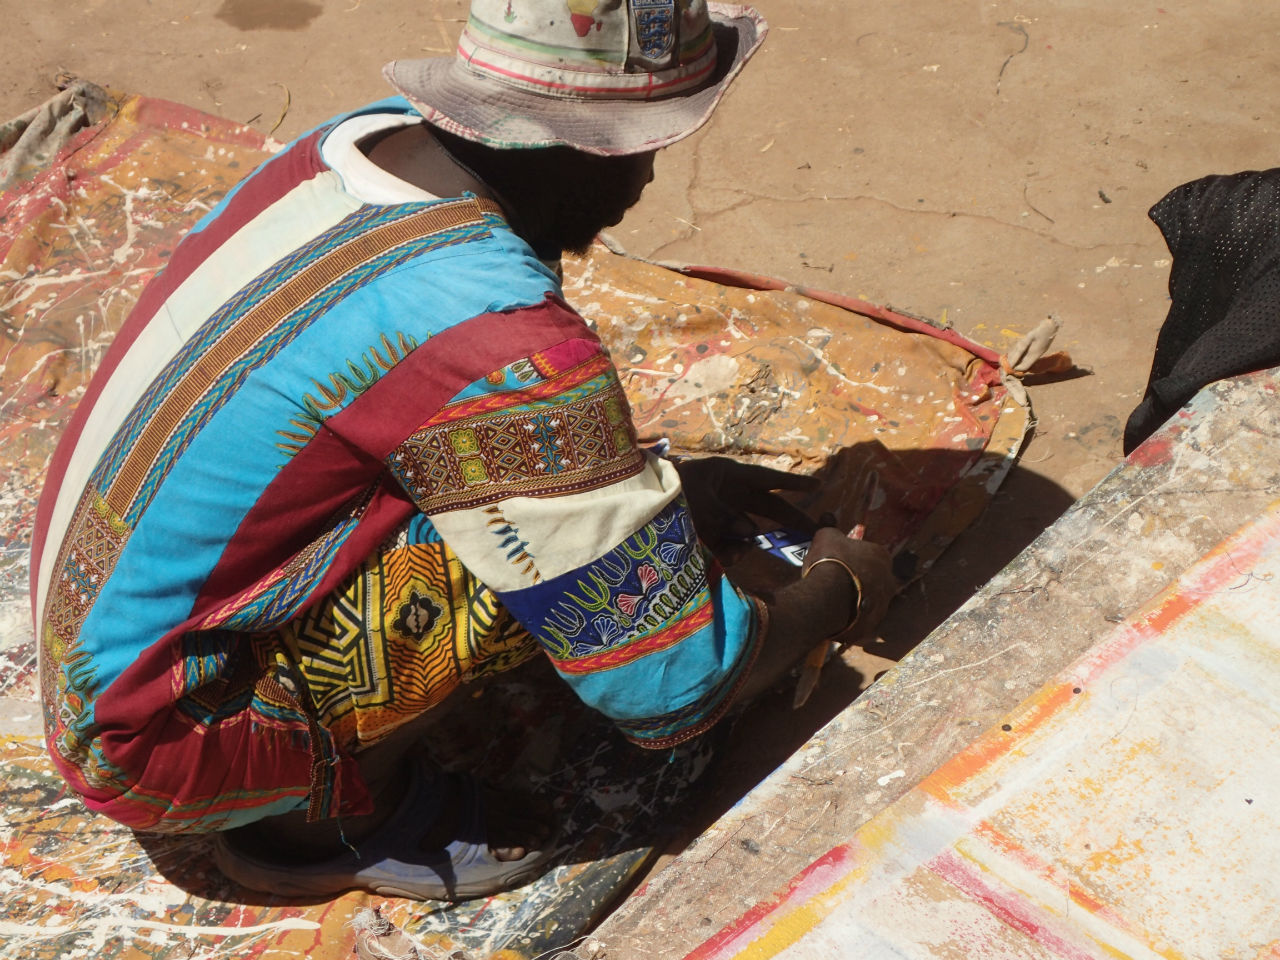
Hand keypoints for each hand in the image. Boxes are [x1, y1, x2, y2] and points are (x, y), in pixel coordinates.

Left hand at [674, 456, 818, 549]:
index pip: (766, 478)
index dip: (791, 483)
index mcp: (726, 474)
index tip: (818, 484)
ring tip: (730, 551)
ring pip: (745, 532)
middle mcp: (726, 494)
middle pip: (765, 506)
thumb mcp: (696, 499)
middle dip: (788, 519)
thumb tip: (750, 533)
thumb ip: (725, 516)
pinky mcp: (705, 535)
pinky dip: (729, 553)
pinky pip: (728, 545)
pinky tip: (722, 557)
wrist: (630, 506)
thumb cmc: (662, 493)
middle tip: (813, 531)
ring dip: (745, 543)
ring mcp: (717, 515)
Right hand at [801, 527, 895, 643]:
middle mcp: (888, 581)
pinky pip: (859, 620)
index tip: (839, 561)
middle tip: (836, 581)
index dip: (854, 557)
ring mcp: (883, 605)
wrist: (827, 597)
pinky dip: (849, 618)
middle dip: (858, 580)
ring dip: (854, 600)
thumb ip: (833, 534)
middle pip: (873, 579)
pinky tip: (833, 614)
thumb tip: (832, 536)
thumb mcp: (827, 536)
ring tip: (832, 600)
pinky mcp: (871, 626)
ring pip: (868, 601)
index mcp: (882, 556)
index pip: (871, 554)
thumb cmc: (830, 562)